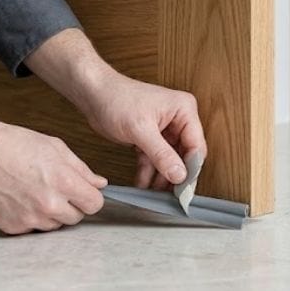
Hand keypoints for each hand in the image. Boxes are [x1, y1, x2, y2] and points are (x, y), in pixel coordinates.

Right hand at [0, 70, 108, 234]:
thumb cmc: (12, 145)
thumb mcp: (55, 148)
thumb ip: (81, 169)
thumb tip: (99, 183)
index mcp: (63, 181)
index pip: (95, 204)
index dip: (90, 197)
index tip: (84, 193)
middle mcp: (48, 204)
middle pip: (76, 218)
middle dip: (71, 205)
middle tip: (54, 189)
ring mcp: (29, 218)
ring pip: (54, 226)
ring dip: (50, 213)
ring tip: (34, 191)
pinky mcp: (12, 227)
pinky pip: (31, 229)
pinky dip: (29, 217)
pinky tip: (20, 198)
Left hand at [25, 29, 208, 190]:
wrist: (93, 93)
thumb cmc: (117, 100)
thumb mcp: (141, 130)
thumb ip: (162, 154)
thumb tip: (180, 175)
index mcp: (184, 110)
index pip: (196, 146)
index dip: (191, 169)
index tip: (184, 190)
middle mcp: (178, 118)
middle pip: (185, 154)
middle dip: (175, 174)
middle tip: (170, 196)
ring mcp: (165, 128)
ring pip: (169, 159)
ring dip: (161, 176)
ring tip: (154, 193)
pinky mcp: (151, 136)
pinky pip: (154, 158)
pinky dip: (148, 171)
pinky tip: (142, 184)